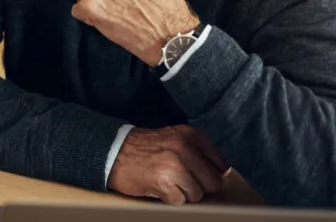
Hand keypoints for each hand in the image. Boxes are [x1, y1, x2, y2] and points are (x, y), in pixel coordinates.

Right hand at [108, 125, 229, 204]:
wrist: (111, 151)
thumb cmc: (142, 147)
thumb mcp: (172, 138)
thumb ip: (197, 150)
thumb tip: (223, 173)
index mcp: (189, 135)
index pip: (220, 163)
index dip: (211, 174)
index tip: (200, 176)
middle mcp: (184, 148)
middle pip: (212, 182)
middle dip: (198, 186)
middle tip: (180, 181)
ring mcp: (175, 166)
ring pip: (197, 194)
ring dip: (183, 193)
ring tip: (166, 182)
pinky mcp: (164, 182)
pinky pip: (180, 201)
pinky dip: (169, 198)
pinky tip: (158, 187)